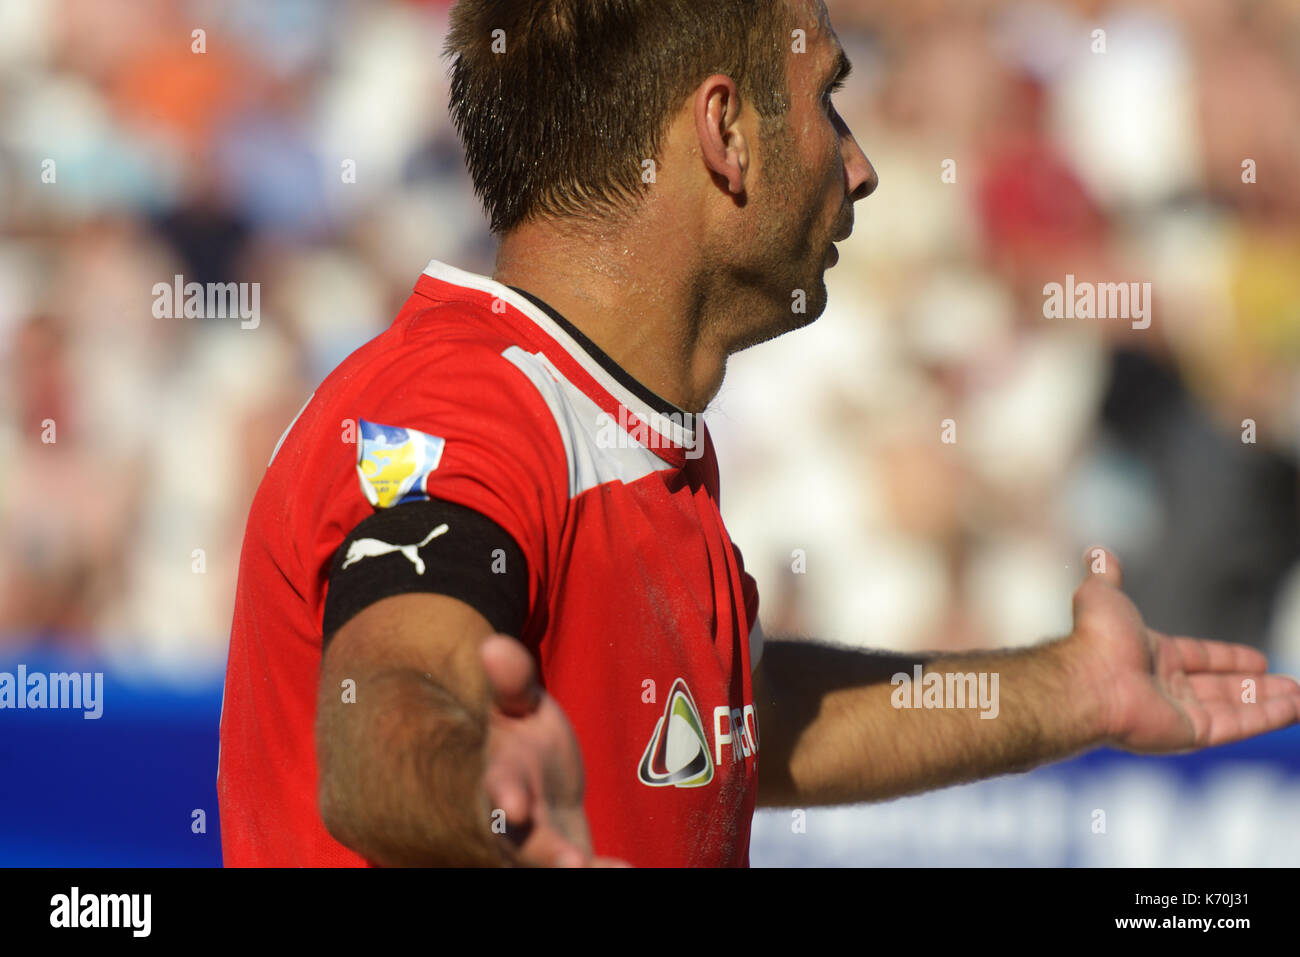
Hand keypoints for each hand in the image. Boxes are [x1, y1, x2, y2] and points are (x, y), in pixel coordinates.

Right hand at [479, 634, 629, 866]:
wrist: (525, 785)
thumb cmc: (521, 740)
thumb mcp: (517, 706)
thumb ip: (510, 682)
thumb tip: (492, 642)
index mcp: (503, 778)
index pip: (501, 788)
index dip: (506, 797)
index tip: (515, 806)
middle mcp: (516, 825)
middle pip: (524, 845)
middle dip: (544, 855)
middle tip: (571, 864)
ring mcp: (539, 849)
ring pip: (548, 865)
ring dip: (575, 870)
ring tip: (620, 873)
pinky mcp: (567, 860)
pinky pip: (586, 871)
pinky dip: (604, 873)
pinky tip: (630, 873)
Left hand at [1065, 546, 1299, 752]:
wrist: (1090, 678)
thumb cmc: (1095, 638)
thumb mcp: (1103, 595)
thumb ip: (1106, 575)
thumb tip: (1096, 552)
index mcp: (1150, 656)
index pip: (1198, 657)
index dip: (1227, 658)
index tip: (1258, 660)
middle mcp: (1164, 687)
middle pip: (1220, 687)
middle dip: (1255, 686)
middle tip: (1290, 683)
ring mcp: (1178, 713)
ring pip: (1235, 708)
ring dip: (1270, 702)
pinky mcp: (1191, 734)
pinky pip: (1237, 725)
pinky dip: (1268, 717)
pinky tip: (1296, 708)